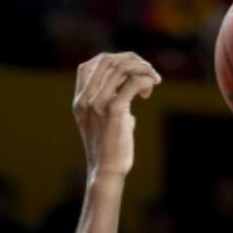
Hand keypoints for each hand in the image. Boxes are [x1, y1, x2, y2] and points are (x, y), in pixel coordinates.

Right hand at [73, 52, 160, 179]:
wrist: (106, 173)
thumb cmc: (109, 150)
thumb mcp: (104, 122)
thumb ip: (113, 102)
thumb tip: (133, 90)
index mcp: (80, 101)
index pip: (88, 65)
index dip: (112, 61)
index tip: (128, 73)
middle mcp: (86, 99)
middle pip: (107, 59)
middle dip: (131, 60)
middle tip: (147, 72)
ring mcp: (98, 103)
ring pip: (122, 68)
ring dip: (142, 69)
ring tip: (152, 83)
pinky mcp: (114, 110)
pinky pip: (133, 82)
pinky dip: (146, 79)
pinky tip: (149, 89)